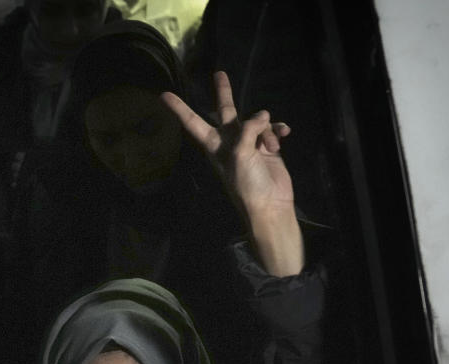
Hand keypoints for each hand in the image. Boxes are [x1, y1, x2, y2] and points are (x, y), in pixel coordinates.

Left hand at [161, 72, 302, 275]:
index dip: (179, 109)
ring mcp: (249, 143)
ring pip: (256, 120)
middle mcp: (229, 141)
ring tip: (270, 146)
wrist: (270, 204)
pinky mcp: (267, 147)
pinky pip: (272, 129)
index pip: (192, 122)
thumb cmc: (247, 183)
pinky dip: (278, 130)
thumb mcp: (240, 155)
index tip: (163, 95)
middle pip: (226, 111)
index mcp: (213, 145)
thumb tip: (263, 116)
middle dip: (224, 92)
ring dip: (265, 128)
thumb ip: (247, 130)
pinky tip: (284, 133)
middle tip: (219, 73)